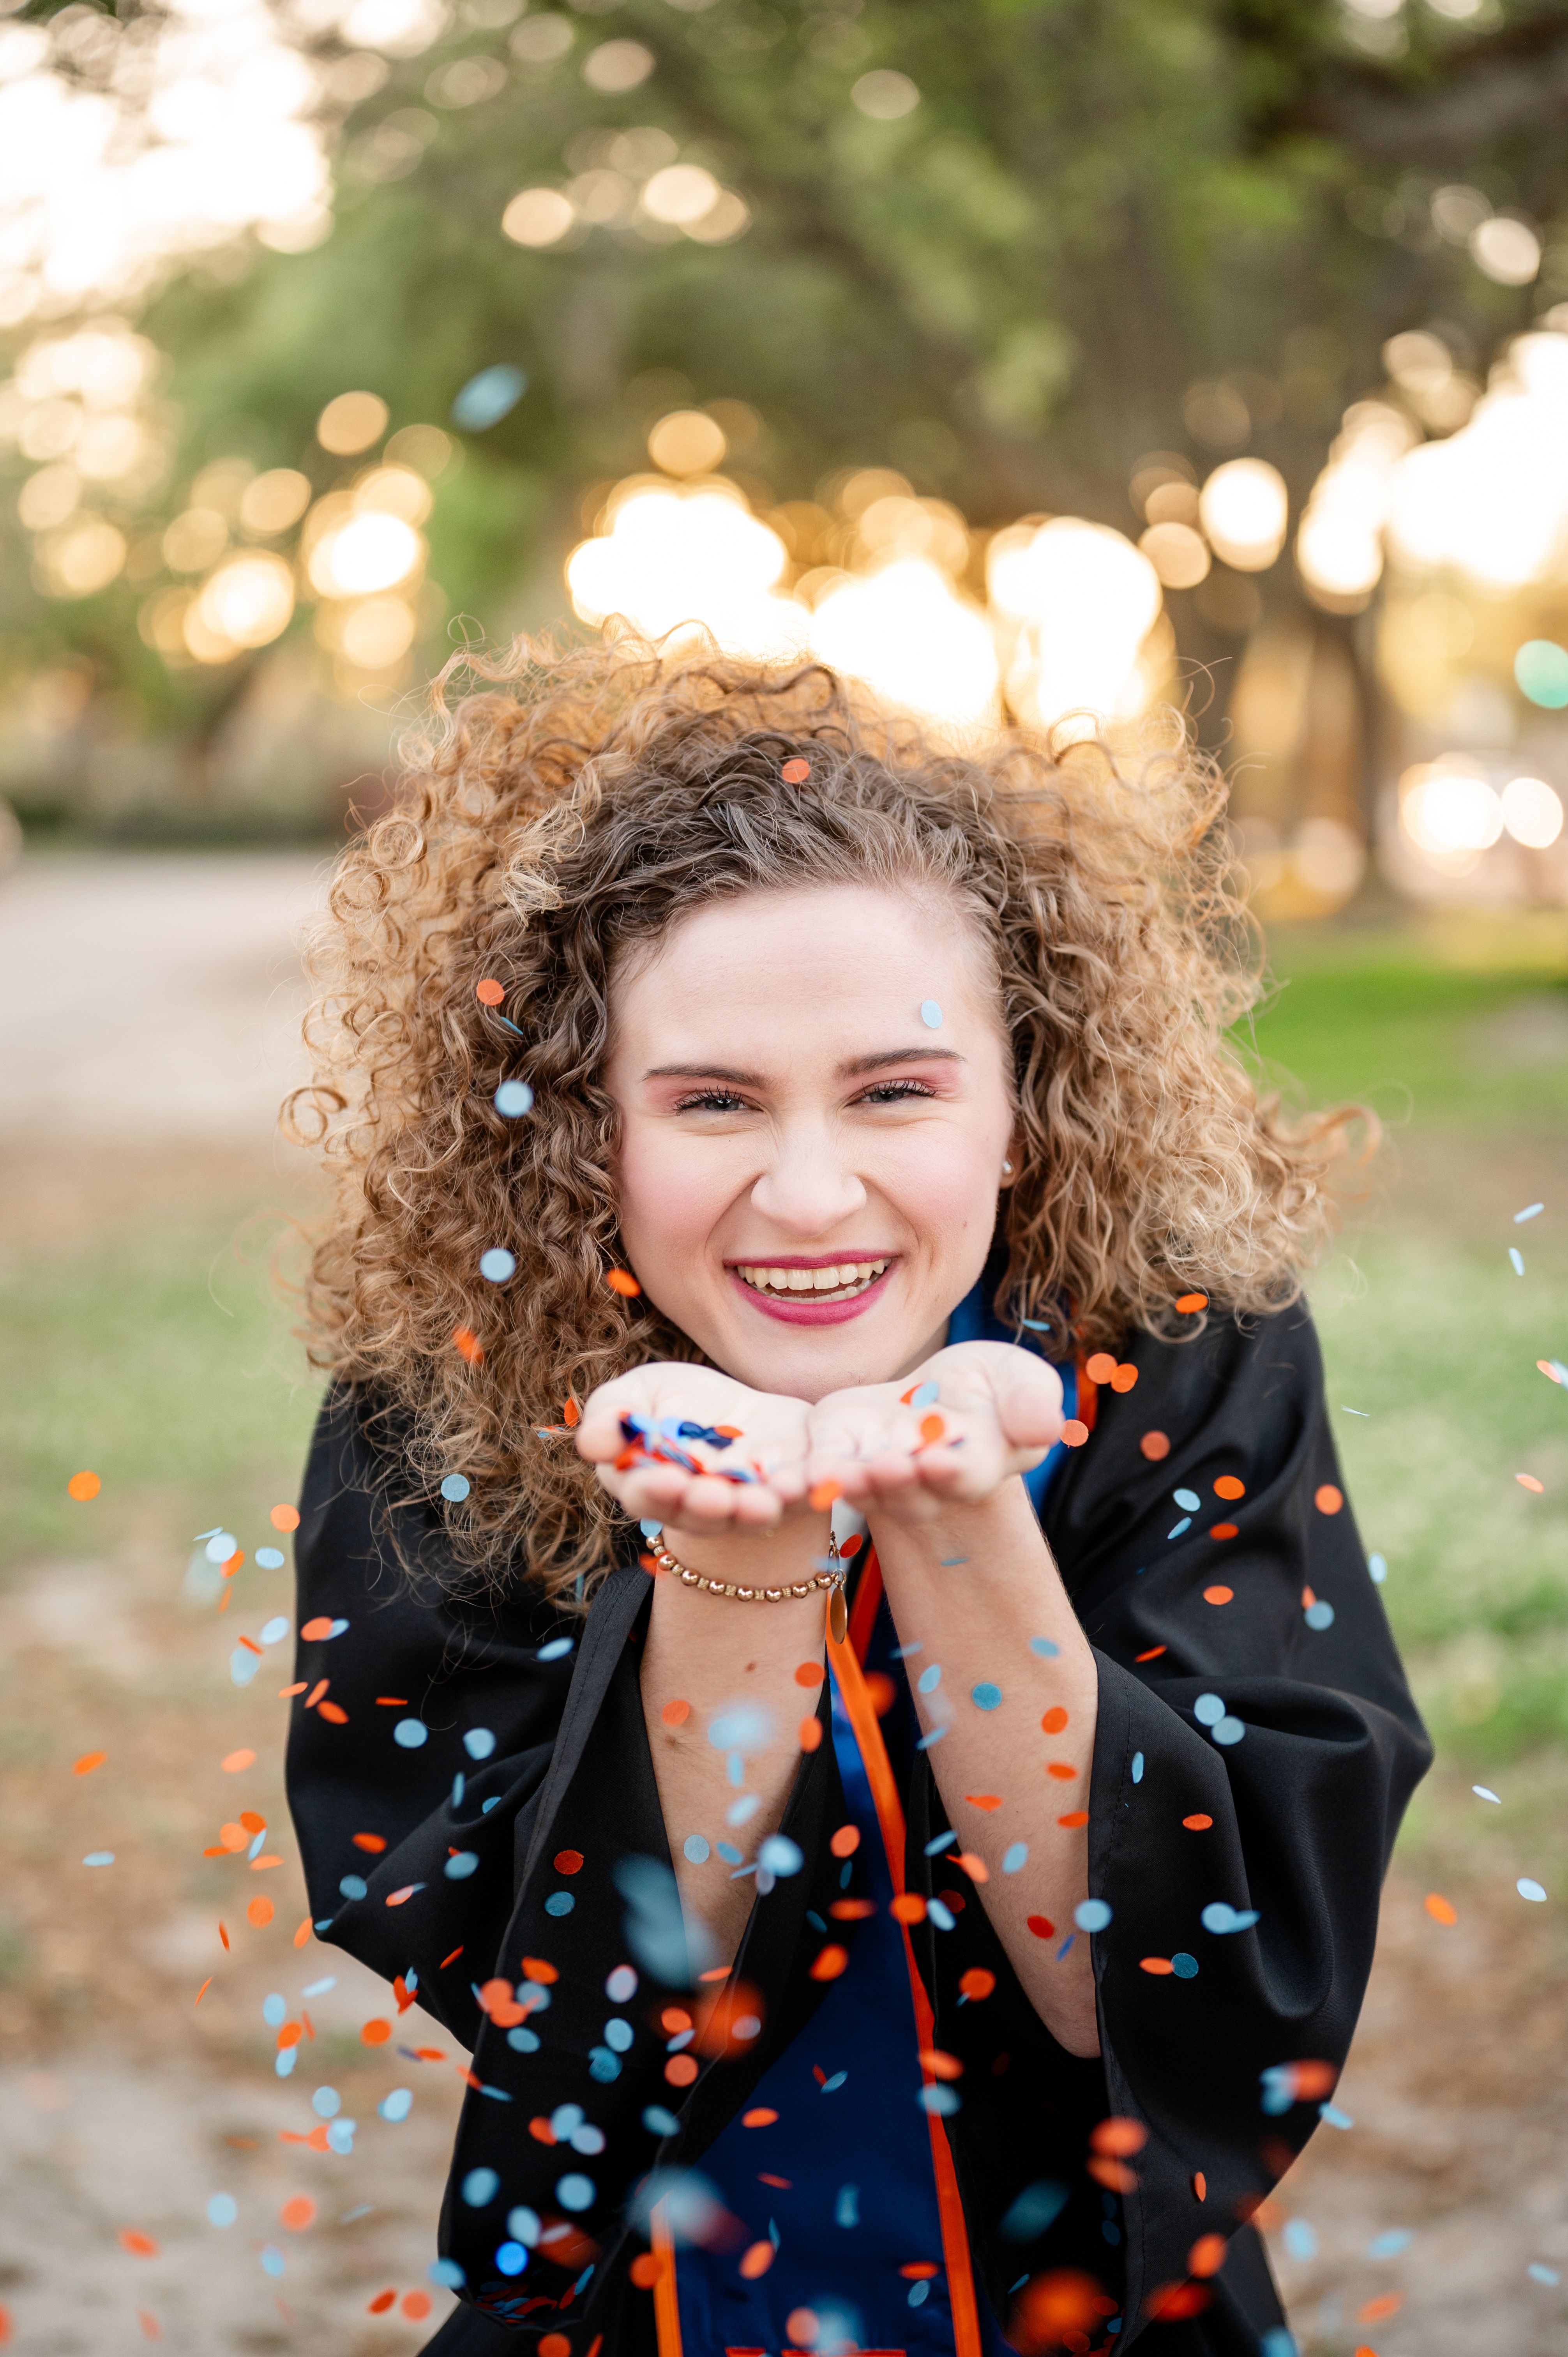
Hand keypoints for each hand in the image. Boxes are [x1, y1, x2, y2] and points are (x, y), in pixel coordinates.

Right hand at [575, 1363, 812, 1532]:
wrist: (740, 1410)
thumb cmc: (673, 1402)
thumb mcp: (637, 1394)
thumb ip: (611, 1414)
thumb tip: (590, 1442)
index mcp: (649, 1484)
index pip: (644, 1494)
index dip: (654, 1491)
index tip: (665, 1480)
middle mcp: (696, 1507)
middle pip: (696, 1515)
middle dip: (705, 1507)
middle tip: (715, 1499)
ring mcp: (743, 1505)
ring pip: (745, 1516)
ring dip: (752, 1513)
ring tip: (761, 1504)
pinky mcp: (785, 1494)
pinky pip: (793, 1501)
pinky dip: (798, 1496)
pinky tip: (803, 1486)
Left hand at [804, 1341, 1063, 1524]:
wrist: (939, 1394)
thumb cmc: (990, 1390)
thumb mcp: (1019, 1381)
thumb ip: (1031, 1402)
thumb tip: (1044, 1426)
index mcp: (974, 1463)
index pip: (966, 1473)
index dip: (954, 1471)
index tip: (940, 1462)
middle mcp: (923, 1482)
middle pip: (909, 1489)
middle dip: (896, 1480)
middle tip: (884, 1467)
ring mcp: (877, 1473)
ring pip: (860, 1486)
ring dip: (846, 1482)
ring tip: (832, 1474)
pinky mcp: (837, 1453)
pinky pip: (818, 1471)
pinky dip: (802, 1476)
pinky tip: (787, 1474)